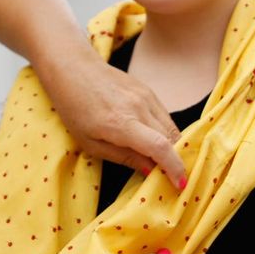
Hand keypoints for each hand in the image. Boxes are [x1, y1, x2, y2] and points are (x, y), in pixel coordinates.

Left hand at [40, 53, 187, 187]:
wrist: (74, 69)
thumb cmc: (75, 110)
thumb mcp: (91, 143)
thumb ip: (123, 157)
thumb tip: (150, 171)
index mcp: (121, 124)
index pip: (160, 147)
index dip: (174, 167)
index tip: (180, 184)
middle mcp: (139, 108)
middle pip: (171, 139)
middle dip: (176, 161)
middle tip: (171, 179)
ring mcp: (146, 96)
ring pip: (172, 127)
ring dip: (173, 147)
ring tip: (164, 162)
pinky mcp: (148, 91)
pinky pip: (164, 116)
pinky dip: (166, 132)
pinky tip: (156, 141)